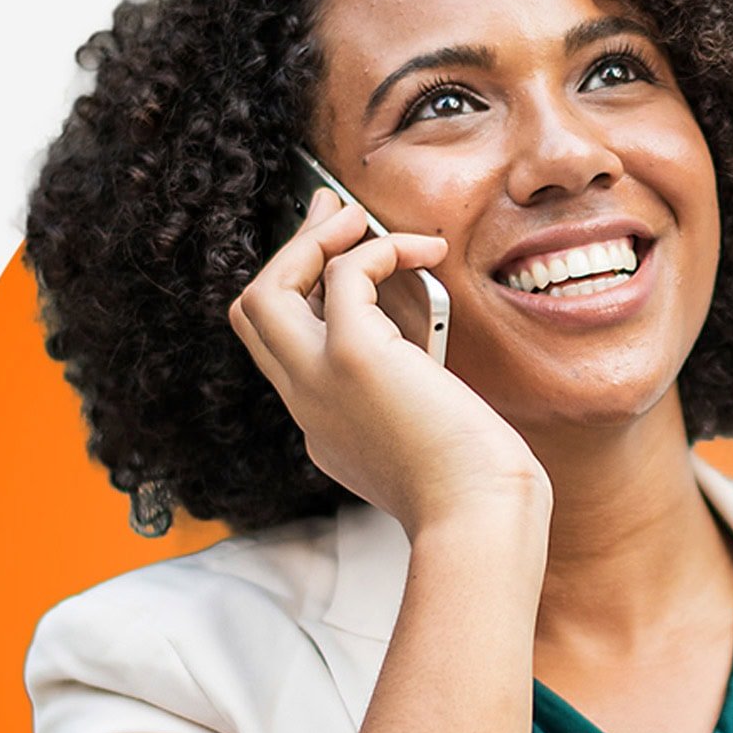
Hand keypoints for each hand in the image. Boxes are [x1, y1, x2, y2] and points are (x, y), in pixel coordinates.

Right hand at [229, 189, 550, 535]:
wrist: (480, 519)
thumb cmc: (477, 489)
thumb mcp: (427, 436)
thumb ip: (411, 390)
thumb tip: (423, 332)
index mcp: (324, 428)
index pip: (288, 351)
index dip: (309, 299)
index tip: (342, 262)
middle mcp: (308, 406)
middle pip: (253, 316)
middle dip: (287, 254)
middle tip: (330, 214)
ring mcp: (320, 382)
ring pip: (265, 294)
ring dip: (308, 242)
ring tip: (357, 216)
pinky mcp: (353, 358)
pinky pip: (344, 275)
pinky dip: (379, 250)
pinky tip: (423, 250)